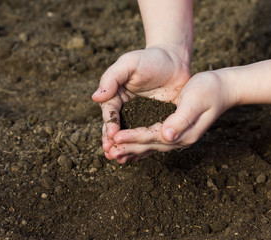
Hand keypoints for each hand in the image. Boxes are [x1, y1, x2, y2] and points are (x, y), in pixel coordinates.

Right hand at [92, 45, 190, 160]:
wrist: (175, 61)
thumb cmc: (150, 59)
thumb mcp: (129, 63)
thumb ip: (112, 77)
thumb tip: (96, 97)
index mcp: (116, 96)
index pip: (110, 112)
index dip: (109, 124)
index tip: (110, 135)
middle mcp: (127, 109)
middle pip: (118, 127)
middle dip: (113, 142)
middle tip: (111, 154)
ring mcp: (141, 117)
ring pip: (132, 135)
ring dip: (126, 148)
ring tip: (121, 161)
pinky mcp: (156, 122)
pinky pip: (149, 135)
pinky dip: (144, 147)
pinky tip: (139, 158)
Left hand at [108, 69, 238, 162]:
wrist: (222, 89)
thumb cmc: (209, 90)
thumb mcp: (195, 101)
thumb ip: (181, 119)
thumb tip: (166, 136)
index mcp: (183, 133)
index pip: (152, 137)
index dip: (133, 137)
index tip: (115, 137)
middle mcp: (180, 139)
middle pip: (149, 145)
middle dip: (127, 148)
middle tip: (107, 152)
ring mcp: (178, 137)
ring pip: (149, 145)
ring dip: (131, 149)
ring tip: (113, 153)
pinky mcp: (174, 131)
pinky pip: (153, 140)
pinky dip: (140, 144)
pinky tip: (129, 147)